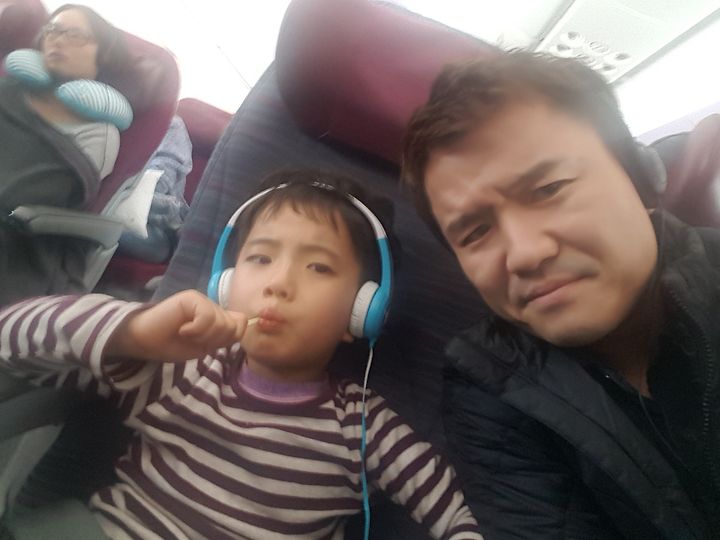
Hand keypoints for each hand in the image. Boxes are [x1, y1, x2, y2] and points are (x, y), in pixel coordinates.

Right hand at [106, 290, 247, 362]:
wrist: (144, 341)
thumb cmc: (172, 344)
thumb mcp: (204, 346)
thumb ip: (223, 337)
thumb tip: (244, 326)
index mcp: (217, 316)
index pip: (241, 324)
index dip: (229, 338)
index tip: (210, 344)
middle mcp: (212, 306)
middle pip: (233, 326)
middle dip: (215, 340)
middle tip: (194, 339)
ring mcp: (202, 300)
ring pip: (221, 323)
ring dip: (203, 336)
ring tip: (186, 334)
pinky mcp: (190, 298)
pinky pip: (207, 317)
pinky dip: (195, 330)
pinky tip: (182, 329)